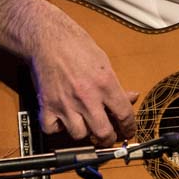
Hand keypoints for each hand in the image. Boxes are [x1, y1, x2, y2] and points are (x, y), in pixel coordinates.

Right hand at [0, 0, 136, 146]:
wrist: (47, 39)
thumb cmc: (77, 47)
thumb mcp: (104, 62)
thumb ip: (117, 85)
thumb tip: (131, 97)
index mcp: (106, 84)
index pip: (124, 115)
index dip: (129, 128)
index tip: (128, 132)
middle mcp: (87, 97)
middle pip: (103, 133)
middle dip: (109, 139)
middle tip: (108, 137)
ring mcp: (65, 103)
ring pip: (79, 135)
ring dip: (83, 133)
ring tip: (84, 124)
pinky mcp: (46, 106)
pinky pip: (53, 130)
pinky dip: (57, 128)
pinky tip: (62, 119)